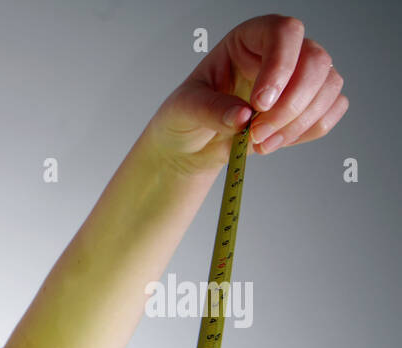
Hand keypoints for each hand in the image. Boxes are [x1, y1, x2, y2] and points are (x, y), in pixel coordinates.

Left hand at [145, 14, 347, 177]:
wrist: (191, 146)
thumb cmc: (186, 117)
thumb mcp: (183, 109)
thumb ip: (209, 109)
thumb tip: (242, 116)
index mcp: (250, 38)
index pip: (284, 32)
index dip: (280, 66)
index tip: (259, 104)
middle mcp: (282, 51)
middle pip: (315, 60)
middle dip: (290, 104)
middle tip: (256, 134)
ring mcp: (301, 75)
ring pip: (329, 86)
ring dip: (299, 122)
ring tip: (260, 143)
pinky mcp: (311, 102)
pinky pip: (332, 109)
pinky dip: (308, 130)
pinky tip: (276, 141)